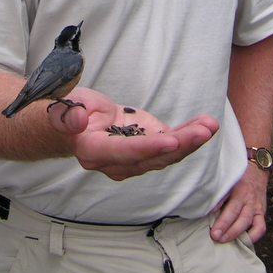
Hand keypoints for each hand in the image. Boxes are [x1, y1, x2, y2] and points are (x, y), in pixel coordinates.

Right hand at [47, 87, 218, 181]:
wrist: (77, 125)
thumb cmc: (67, 116)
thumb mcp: (62, 110)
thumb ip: (67, 117)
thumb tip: (76, 120)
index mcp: (96, 151)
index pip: (126, 152)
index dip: (149, 147)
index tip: (171, 141)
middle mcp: (119, 162)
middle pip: (153, 156)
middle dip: (181, 145)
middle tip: (203, 131)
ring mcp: (135, 158)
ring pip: (167, 153)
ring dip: (191, 140)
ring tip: (210, 125)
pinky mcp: (147, 147)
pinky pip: (171, 144)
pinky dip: (189, 134)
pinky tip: (205, 123)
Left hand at [209, 161, 269, 243]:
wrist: (257, 170)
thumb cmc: (238, 177)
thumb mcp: (228, 180)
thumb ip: (220, 194)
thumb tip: (209, 210)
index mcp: (238, 189)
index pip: (229, 206)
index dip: (221, 219)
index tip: (212, 228)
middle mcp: (248, 198)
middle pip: (238, 215)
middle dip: (226, 228)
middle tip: (215, 237)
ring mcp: (256, 206)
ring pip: (248, 222)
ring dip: (236, 233)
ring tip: (224, 240)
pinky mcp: (262, 212)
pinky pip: (261, 227)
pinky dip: (253, 236)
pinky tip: (243, 242)